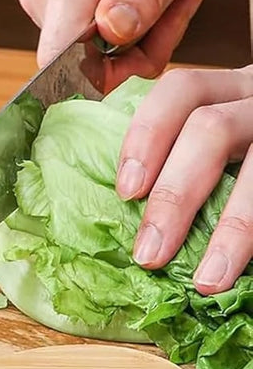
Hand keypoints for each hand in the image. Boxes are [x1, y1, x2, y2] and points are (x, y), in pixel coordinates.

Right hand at [19, 0, 222, 86]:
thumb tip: (108, 33)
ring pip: (74, 47)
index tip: (144, 58)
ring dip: (124, 40)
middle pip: (72, 56)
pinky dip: (109, 27)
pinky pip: (72, 30)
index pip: (57, 53)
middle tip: (176, 11)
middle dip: (128, 53)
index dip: (99, 76)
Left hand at [118, 68, 252, 293]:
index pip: (181, 89)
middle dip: (176, 194)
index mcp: (229, 89)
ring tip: (208, 279)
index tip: (127, 191)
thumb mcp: (222, 135)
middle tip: (149, 252)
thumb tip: (133, 208)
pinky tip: (246, 271)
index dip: (147, 135)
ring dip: (234, 229)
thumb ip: (184, 155)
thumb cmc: (246, 152)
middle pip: (211, 129)